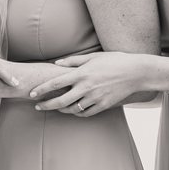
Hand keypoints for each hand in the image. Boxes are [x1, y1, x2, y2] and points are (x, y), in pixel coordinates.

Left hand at [26, 50, 145, 116]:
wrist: (136, 72)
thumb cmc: (115, 61)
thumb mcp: (93, 56)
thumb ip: (73, 61)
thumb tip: (57, 63)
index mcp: (82, 74)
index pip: (56, 83)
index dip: (42, 89)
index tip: (32, 94)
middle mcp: (86, 88)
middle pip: (61, 101)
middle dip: (47, 105)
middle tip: (38, 107)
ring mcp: (95, 98)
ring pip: (72, 109)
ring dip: (61, 110)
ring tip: (55, 107)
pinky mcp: (103, 105)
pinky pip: (86, 113)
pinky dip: (77, 113)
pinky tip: (72, 110)